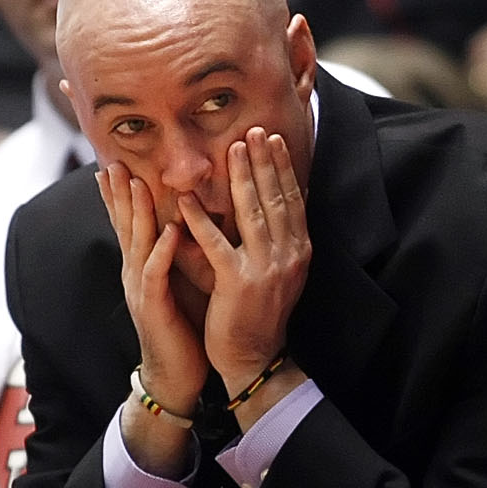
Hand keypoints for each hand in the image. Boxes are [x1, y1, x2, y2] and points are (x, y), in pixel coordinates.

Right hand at [98, 165, 207, 410]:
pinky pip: (155, 274)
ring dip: (135, 213)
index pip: (127, 223)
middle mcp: (135, 274)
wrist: (176, 375)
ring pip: (136, 243)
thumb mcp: (176, 284)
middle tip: (111, 162)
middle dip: (117, 193)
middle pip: (123, 226)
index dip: (119, 195)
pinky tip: (167, 232)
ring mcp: (140, 290)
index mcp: (141, 268)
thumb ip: (174, 256)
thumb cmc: (182, 328)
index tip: (114, 163)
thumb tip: (183, 224)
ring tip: (135, 183)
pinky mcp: (154, 307)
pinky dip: (160, 251)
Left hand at [177, 127, 310, 391]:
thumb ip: (281, 235)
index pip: (291, 199)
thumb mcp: (280, 270)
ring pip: (253, 213)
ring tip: (232, 148)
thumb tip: (291, 195)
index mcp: (299, 251)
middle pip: (275, 198)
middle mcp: (288, 256)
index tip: (271, 138)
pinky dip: (200, 219)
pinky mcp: (238, 282)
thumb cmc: (258, 311)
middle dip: (264, 161)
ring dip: (242, 177)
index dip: (281, 167)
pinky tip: (187, 199)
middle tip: (254, 130)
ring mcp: (265, 269)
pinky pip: (216, 243)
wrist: (253, 357)